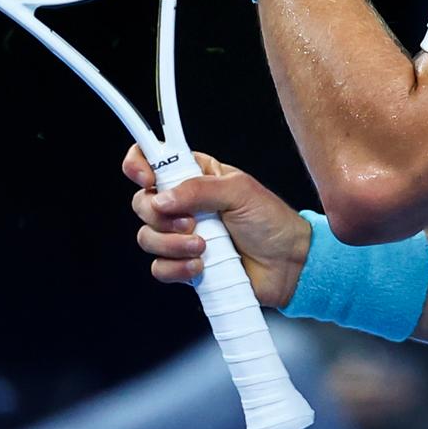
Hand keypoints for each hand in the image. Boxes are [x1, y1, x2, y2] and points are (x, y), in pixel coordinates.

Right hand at [122, 145, 311, 308]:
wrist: (288, 265)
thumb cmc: (272, 221)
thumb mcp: (239, 191)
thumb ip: (198, 189)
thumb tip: (162, 198)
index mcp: (195, 176)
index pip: (152, 160)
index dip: (138, 165)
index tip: (146, 179)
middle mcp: (183, 204)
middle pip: (143, 203)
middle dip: (161, 216)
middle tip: (192, 222)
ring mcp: (182, 236)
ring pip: (147, 237)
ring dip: (172, 244)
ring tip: (204, 247)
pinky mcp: (184, 265)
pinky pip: (159, 268)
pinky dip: (177, 268)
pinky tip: (201, 266)